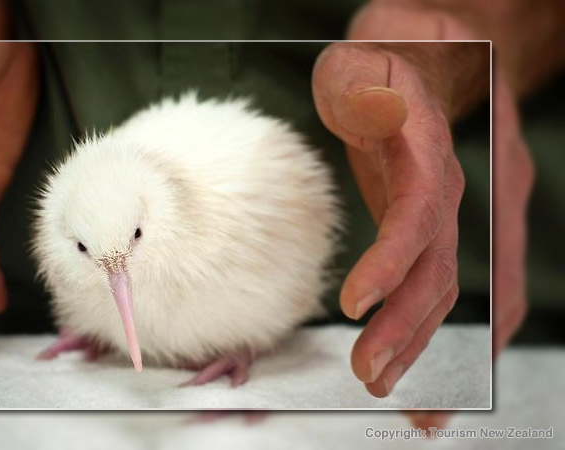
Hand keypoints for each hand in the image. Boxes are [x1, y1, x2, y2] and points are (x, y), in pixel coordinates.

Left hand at [341, 0, 545, 429]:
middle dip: (406, 326)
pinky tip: (431, 366)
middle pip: (439, 265)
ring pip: (445, 283)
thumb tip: (369, 104)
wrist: (426, 53)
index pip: (421, 211)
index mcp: (431, 146)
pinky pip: (450, 280)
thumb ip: (362, 83)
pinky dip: (441, 325)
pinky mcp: (439, 223)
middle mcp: (456, 184)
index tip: (356, 302)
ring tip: (385, 383)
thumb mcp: (363, 57)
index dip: (394, 260)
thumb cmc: (386, 56)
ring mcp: (455, 208)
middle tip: (370, 374)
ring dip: (419, 339)